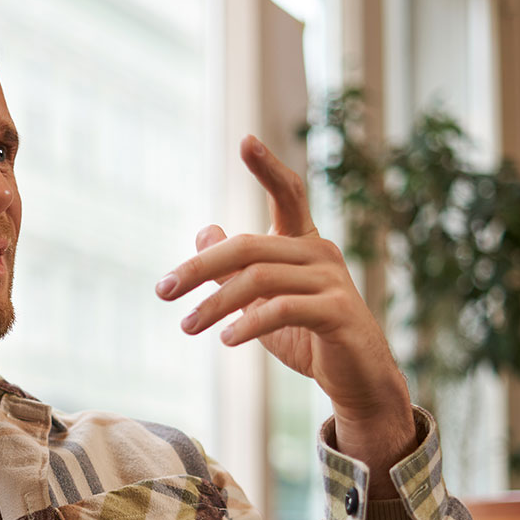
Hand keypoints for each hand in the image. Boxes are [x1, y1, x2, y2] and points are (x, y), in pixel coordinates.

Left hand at [156, 136, 414, 496]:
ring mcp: (332, 281)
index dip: (268, 168)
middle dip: (198, 268)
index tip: (245, 140)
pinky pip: (282, 309)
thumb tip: (203, 231)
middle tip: (162, 291)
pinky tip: (225, 338)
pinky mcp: (338, 312)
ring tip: (187, 326)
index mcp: (303, 244)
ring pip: (258, 279)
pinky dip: (248, 323)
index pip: (289, 195)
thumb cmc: (307, 335)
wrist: (357, 379)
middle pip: (247, 247)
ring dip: (214, 304)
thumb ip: (234, 270)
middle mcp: (320, 253)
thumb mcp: (262, 302)